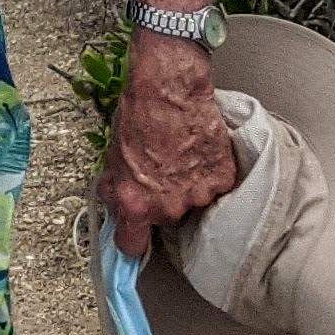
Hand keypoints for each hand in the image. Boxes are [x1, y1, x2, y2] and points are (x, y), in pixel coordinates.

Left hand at [103, 35, 239, 254]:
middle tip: (159, 172)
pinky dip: (208, 174)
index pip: (132, 246)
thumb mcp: (113, 153)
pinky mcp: (222, 179)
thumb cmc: (138, 115)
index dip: (131, 239)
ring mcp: (198, 194)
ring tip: (180, 157)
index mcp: (135, 202)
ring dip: (187, 187)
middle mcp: (168, 206)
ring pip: (192, 203)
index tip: (134, 234)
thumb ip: (115, 186)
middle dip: (161, 201)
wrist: (170, 88)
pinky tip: (197, 152)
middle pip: (165, 219)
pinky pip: (214, 188)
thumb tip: (115, 203)